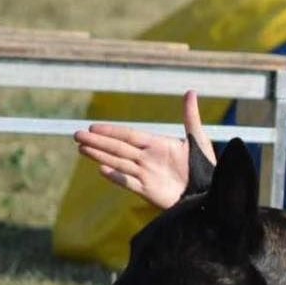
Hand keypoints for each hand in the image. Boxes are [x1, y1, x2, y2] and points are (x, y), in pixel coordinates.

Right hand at [74, 91, 214, 209]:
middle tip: (76, 135)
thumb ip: (191, 117)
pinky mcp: (148, 191)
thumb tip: (191, 92)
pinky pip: (129, 183)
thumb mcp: (198, 140)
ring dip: (100, 155)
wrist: (209, 193)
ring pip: (119, 163)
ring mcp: (146, 175)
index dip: (112, 131)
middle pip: (118, 148)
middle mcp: (148, 159)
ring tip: (81, 148)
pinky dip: (116, 177)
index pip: (129, 135)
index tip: (93, 126)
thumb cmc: (205, 167)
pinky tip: (101, 169)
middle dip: (98, 141)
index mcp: (157, 145)